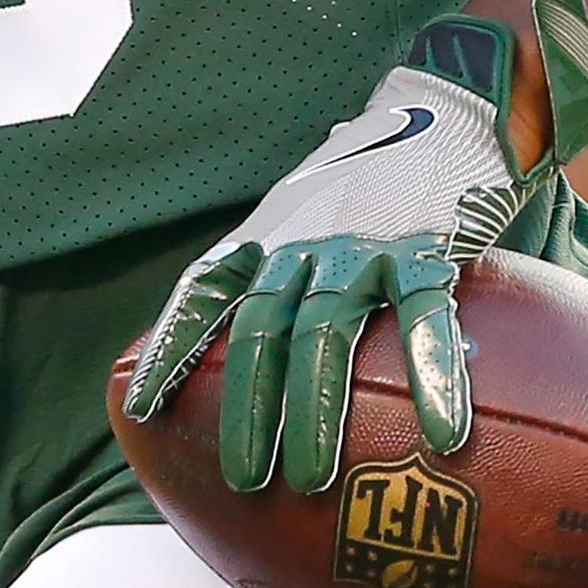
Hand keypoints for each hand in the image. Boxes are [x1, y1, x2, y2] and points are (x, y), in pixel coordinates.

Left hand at [120, 33, 515, 493]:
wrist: (446, 106)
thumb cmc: (376, 181)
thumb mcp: (311, 213)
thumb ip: (287, 270)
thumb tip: (273, 362)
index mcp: (271, 236)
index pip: (203, 291)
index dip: (171, 351)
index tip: (142, 410)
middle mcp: (304, 242)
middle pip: (259, 329)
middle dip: (246, 408)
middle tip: (243, 479)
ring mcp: (361, 245)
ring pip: (325, 331)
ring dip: (315, 408)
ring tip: (311, 481)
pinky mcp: (426, 246)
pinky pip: (425, 317)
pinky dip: (433, 374)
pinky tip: (443, 431)